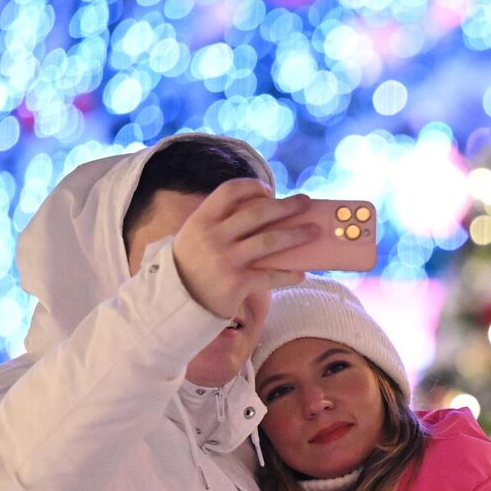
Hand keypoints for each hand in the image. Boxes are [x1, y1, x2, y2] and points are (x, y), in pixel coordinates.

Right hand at [172, 180, 315, 319]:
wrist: (176, 303)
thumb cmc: (191, 267)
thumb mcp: (194, 237)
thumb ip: (219, 223)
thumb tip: (260, 209)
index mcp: (201, 220)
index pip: (229, 191)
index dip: (252, 187)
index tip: (270, 191)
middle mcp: (213, 237)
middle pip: (257, 213)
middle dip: (286, 206)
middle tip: (306, 202)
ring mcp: (225, 260)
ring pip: (269, 241)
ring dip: (296, 235)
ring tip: (314, 231)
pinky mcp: (236, 283)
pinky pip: (270, 275)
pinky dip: (288, 274)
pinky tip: (301, 273)